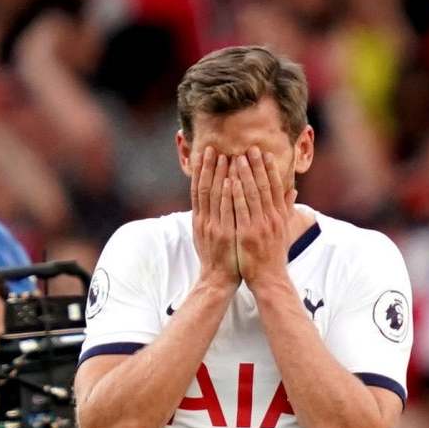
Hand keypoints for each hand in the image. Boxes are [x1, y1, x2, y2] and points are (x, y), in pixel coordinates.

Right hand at [189, 147, 239, 294]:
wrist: (219, 280)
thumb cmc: (220, 257)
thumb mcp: (212, 234)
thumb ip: (214, 217)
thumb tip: (218, 202)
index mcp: (201, 219)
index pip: (199, 189)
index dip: (202, 171)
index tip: (206, 153)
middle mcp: (204, 220)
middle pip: (204, 188)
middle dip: (208, 167)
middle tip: (212, 147)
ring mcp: (213, 227)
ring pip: (214, 196)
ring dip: (218, 175)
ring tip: (223, 156)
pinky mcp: (223, 235)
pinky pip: (225, 211)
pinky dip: (226, 195)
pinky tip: (229, 181)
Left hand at [229, 148, 293, 290]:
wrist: (269, 279)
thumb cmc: (273, 255)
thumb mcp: (284, 231)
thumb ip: (286, 209)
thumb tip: (293, 191)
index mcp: (280, 217)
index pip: (276, 188)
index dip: (270, 169)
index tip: (265, 153)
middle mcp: (272, 219)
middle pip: (264, 187)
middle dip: (257, 166)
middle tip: (250, 147)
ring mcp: (259, 226)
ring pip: (251, 195)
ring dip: (244, 175)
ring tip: (237, 157)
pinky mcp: (246, 234)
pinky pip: (240, 210)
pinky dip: (235, 194)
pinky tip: (229, 181)